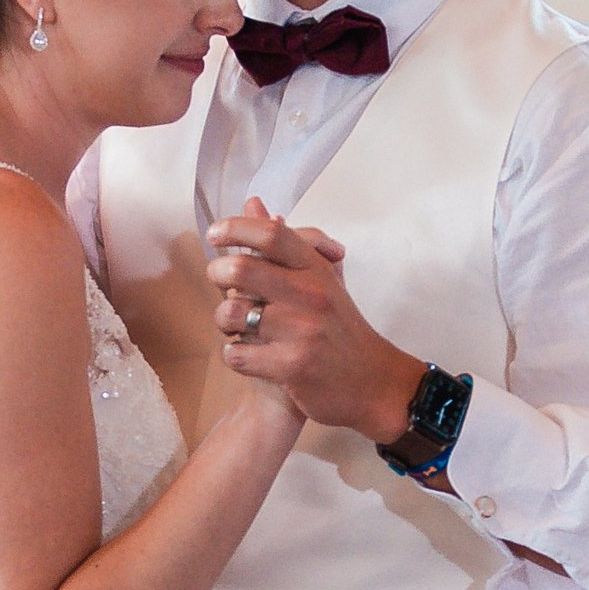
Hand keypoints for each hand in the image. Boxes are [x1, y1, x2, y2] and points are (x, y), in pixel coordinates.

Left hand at [205, 198, 425, 444]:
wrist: (374, 384)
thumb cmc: (341, 330)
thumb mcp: (322, 280)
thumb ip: (285, 246)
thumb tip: (253, 205)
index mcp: (316, 270)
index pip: (271, 234)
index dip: (234, 228)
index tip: (215, 234)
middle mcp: (310, 295)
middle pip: (242, 269)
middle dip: (218, 274)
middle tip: (220, 282)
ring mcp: (301, 331)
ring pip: (232, 314)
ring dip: (224, 321)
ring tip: (236, 327)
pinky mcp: (292, 366)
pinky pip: (237, 355)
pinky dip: (235, 356)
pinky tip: (249, 355)